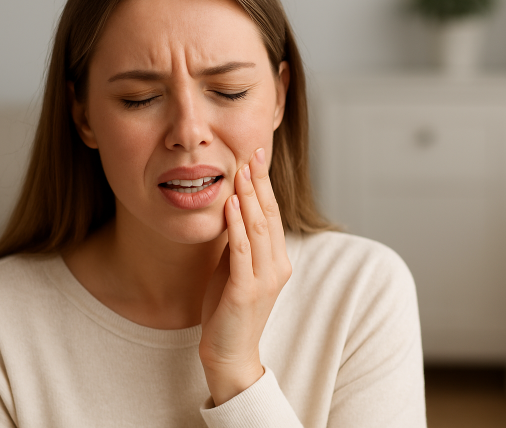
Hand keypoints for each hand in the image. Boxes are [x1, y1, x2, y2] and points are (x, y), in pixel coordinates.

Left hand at [199, 147, 291, 405]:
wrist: (229, 353)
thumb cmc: (227, 310)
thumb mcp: (234, 269)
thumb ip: (237, 243)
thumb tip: (230, 210)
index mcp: (277, 260)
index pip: (273, 214)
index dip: (265, 185)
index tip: (256, 157)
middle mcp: (277, 266)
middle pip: (270, 215)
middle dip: (260, 182)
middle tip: (253, 152)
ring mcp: (264, 279)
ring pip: (259, 228)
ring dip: (250, 196)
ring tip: (241, 170)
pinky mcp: (246, 291)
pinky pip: (242, 251)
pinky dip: (238, 224)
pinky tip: (232, 203)